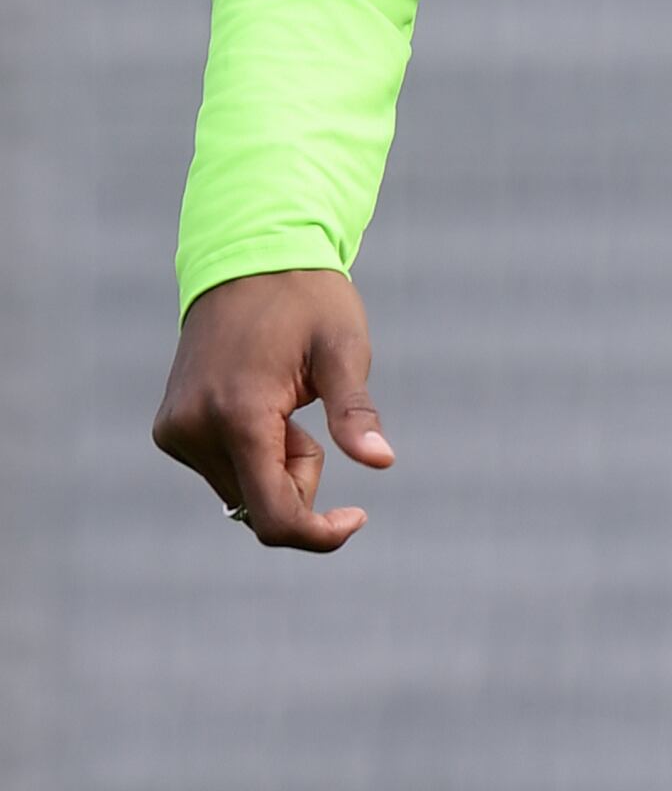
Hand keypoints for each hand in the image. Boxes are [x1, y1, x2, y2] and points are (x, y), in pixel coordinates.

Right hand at [152, 267, 393, 551]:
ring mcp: (176, 430)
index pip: (274, 515)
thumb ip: (355, 411)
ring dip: (273, 463)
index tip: (357, 518)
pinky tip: (256, 400)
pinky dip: (250, 452)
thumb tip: (382, 461)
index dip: (318, 533)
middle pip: (260, 505)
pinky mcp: (169, 428)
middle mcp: (195, 429)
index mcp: (240, 415)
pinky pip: (221, 470)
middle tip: (309, 417)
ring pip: (240, 491)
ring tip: (282, 399)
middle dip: (298, 476)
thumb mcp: (343, 349)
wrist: (248, 257)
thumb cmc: (306, 298)